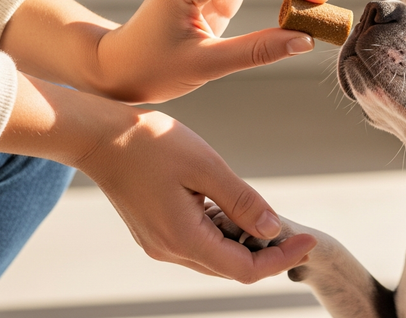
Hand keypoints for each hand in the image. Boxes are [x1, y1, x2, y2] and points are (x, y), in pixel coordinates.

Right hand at [80, 108, 317, 281]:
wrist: (97, 136)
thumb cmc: (149, 143)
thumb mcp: (206, 166)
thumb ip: (242, 201)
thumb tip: (274, 229)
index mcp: (183, 239)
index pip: (245, 270)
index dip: (281, 258)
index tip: (308, 240)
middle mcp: (169, 250)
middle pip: (231, 269)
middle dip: (268, 255)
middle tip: (297, 233)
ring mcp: (158, 243)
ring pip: (214, 258)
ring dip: (245, 246)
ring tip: (271, 222)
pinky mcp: (154, 231)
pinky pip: (198, 244)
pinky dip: (224, 236)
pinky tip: (236, 213)